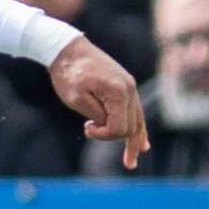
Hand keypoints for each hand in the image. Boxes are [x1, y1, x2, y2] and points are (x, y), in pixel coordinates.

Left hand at [49, 36, 149, 168]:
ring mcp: (130, 87)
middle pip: (131, 127)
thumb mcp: (77, 99)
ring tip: (131, 161)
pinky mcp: (125, 85)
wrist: (66, 48)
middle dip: (113, 136)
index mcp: (119, 92)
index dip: (104, 135)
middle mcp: (130, 90)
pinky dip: (137, 128)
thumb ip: (97, 116)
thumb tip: (109, 126)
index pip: (120, 128)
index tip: (86, 127)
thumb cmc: (68, 73)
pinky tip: (142, 143)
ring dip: (134, 141)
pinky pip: (135, 112)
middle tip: (88, 130)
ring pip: (138, 121)